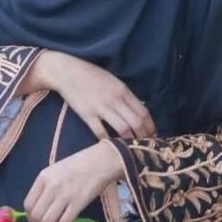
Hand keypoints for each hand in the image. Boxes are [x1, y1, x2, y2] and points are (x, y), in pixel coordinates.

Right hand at [19, 50, 155, 139]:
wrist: (67, 71)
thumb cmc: (91, 75)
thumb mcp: (113, 81)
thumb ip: (125, 96)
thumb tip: (138, 111)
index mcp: (123, 90)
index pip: (143, 112)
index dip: (151, 127)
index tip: (154, 136)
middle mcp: (115, 99)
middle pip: (136, 123)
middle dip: (144, 137)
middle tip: (145, 147)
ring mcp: (101, 107)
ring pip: (123, 129)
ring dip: (130, 142)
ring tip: (132, 150)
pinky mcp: (87, 114)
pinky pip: (101, 132)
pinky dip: (108, 141)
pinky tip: (111, 147)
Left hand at [23, 142, 122, 221]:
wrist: (100, 162)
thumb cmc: (78, 164)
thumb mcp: (55, 170)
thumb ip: (45, 186)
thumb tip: (39, 207)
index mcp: (43, 177)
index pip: (28, 203)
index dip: (29, 217)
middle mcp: (51, 186)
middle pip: (36, 215)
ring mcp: (64, 195)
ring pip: (47, 221)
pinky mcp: (77, 204)